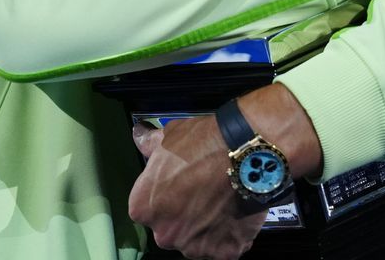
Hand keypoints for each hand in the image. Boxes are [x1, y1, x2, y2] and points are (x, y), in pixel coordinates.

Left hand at [127, 115, 265, 259]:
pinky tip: (235, 213)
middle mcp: (164, 234)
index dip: (164, 195)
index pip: (147, 208)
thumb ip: (149, 143)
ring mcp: (194, 247)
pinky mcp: (224, 253)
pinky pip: (224, 247)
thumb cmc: (203, 144)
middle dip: (183, 215)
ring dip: (206, 228)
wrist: (244, 154)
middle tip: (201, 193)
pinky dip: (230, 236)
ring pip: (197, 241)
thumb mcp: (169, 137)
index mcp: (143, 208)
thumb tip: (140, 136)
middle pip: (170, 229)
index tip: (177, 184)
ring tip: (221, 202)